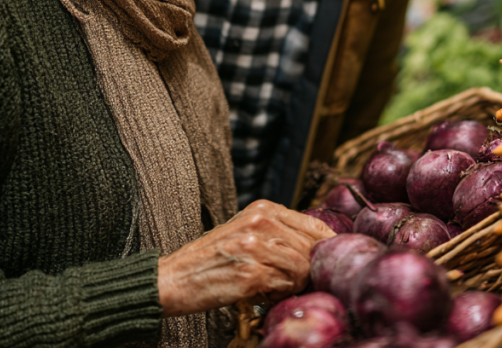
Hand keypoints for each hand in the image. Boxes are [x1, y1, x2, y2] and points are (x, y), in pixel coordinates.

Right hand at [157, 200, 333, 316]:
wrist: (174, 278)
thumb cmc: (212, 258)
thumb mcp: (247, 231)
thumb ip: (279, 233)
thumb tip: (319, 248)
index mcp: (264, 208)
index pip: (315, 225)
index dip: (327, 246)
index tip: (327, 262)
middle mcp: (262, 221)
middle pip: (312, 248)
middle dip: (310, 269)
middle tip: (296, 282)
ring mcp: (257, 246)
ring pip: (302, 268)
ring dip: (294, 284)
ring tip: (274, 287)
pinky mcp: (251, 273)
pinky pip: (285, 286)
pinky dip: (279, 294)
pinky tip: (263, 294)